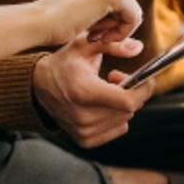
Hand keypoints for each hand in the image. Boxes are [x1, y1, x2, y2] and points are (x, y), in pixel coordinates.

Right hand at [32, 34, 157, 147]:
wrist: (38, 86)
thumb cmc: (64, 63)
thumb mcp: (84, 45)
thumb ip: (112, 44)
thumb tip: (137, 47)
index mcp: (84, 92)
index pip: (128, 101)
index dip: (143, 90)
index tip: (145, 78)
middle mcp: (83, 116)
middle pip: (128, 110)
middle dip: (131, 92)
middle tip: (116, 77)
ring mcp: (83, 131)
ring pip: (124, 120)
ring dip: (122, 105)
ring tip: (106, 90)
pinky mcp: (84, 140)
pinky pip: (117, 130)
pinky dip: (116, 117)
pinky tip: (102, 105)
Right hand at [34, 0, 183, 49]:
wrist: (38, 24)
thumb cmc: (57, 28)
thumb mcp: (91, 29)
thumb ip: (114, 32)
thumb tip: (139, 47)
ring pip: (134, 12)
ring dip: (118, 31)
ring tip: (92, 33)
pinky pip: (131, 19)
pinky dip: (118, 32)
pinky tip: (96, 32)